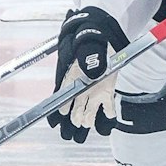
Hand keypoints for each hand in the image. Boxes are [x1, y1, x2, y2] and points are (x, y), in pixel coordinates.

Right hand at [48, 6, 126, 143]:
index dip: (60, 108)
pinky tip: (108, 121)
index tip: (57, 118)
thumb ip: (90, 56)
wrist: (104, 34)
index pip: (62, 95)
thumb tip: (93, 72)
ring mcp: (94, 90)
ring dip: (86, 120)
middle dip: (72, 121)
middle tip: (72, 131)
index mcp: (71, 76)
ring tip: (85, 126)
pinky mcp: (107, 91)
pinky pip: (107, 107)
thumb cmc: (91, 38)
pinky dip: (107, 115)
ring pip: (87, 110)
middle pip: (74, 108)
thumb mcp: (88, 44)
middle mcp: (81, 86)